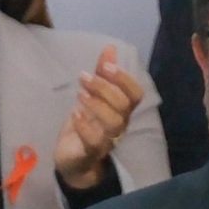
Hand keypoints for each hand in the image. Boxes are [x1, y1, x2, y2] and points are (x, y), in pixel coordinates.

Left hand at [53, 46, 144, 189]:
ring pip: (113, 123)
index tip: (105, 66)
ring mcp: (107, 140)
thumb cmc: (86, 125)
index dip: (124, 79)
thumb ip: (102, 74)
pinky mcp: (90, 153)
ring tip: (79, 94)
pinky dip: (84, 125)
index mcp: (122, 111)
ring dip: (96, 104)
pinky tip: (74, 113)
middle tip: (83, 78)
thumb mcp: (92, 96)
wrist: (72, 160)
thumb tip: (110, 48)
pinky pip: (94, 141)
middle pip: (123, 106)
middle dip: (104, 87)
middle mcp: (119, 126)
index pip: (135, 94)